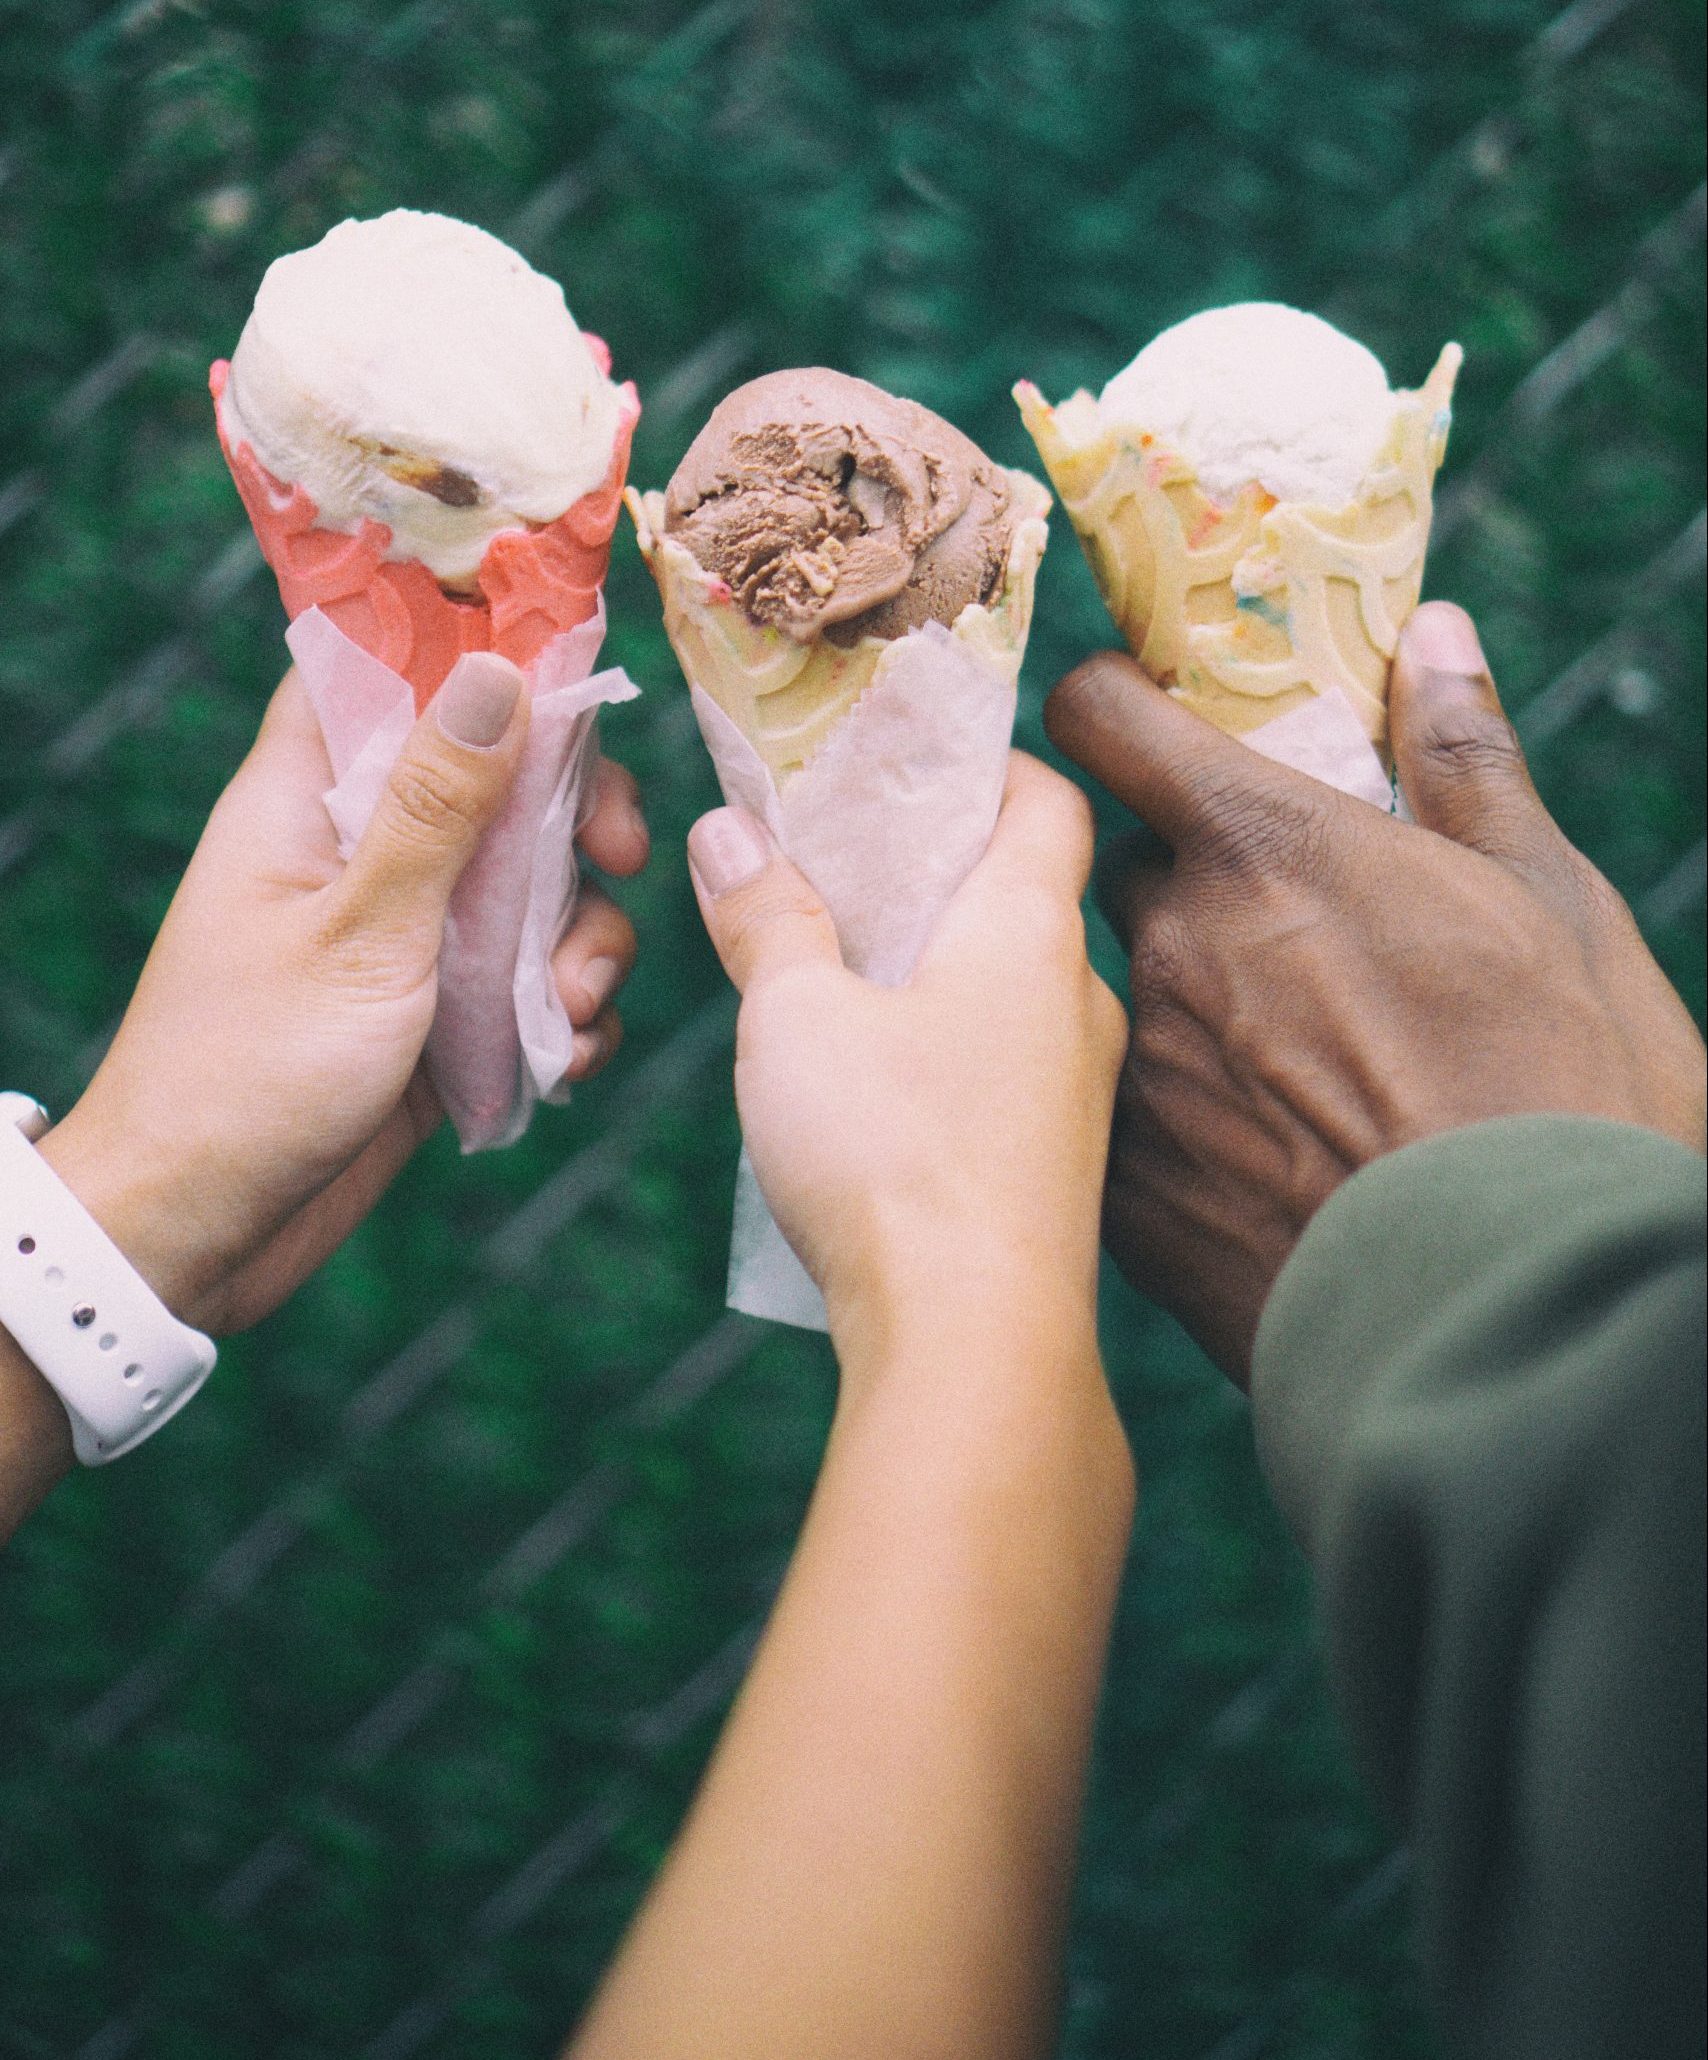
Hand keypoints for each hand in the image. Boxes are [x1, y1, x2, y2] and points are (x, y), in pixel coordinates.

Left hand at [39, 654, 648, 1335]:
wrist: (203, 1233)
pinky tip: (564, 1062)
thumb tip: (498, 672)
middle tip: (620, 859)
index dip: (479, 658)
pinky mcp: (439, 1013)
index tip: (572, 686)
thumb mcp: (361, 932)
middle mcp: (360, 853)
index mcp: (307, 800)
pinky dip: (565, 1014)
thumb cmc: (250, 1074)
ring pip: (533, 888)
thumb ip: (436, 808)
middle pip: (496, 780)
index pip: (387, 671)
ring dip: (582, 940)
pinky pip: (530, 981)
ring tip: (572, 1010)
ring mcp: (405, 935)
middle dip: (576, 820)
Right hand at [686, 753, 1128, 1376]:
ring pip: (1012, 988)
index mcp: (1029, 929)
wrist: (976, 1347)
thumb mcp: (796, 1016)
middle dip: (936, 866)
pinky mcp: (1055, 1167)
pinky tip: (876, 1080)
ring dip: (937, 963)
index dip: (984, 763)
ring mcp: (1077, 1090)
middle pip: (1024, 892)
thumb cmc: (893, 1157)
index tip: (910, 758)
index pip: (1046, 799)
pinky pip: (1006, 1066)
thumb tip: (731, 833)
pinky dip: (949, 1041)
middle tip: (842, 859)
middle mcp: (1078, 999)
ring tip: (840, 967)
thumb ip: (766, 916)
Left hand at [1045, 601, 1705, 1384]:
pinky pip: (1123, 1125)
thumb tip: (1428, 633)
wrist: (1528, 1325)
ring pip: (1123, 1002)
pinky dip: (1176, 1124)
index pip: (1101, 723)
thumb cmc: (1566, 1095)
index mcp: (1261, 849)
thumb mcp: (1549, 901)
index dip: (1112, 711)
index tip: (1141, 724)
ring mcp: (1138, 1078)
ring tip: (1296, 1073)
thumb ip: (1464, 757)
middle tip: (1279, 933)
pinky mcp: (1128, 1198)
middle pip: (1119, 874)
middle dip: (1179, 883)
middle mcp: (1167, 949)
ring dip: (1184, 1010)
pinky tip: (1270, 1166)